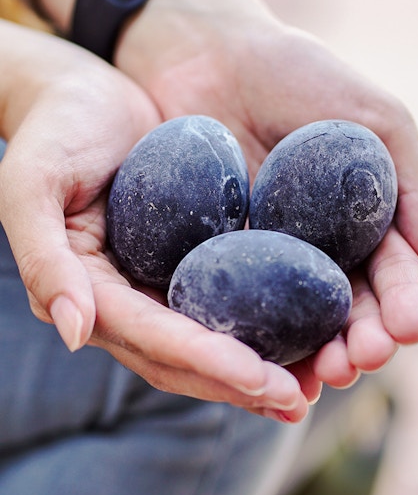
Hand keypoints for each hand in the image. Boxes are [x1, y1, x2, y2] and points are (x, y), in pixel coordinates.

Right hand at [0, 21, 310, 422]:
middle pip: (181, 356)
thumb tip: (73, 332)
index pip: (148, 336)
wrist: (85, 98)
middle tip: (298, 397)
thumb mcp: (30, 184)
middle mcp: (122, 299)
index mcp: (86, 290)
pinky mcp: (183, 257)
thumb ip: (43, 258)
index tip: (261, 376)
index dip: (202, 359)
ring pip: (207, 339)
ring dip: (255, 367)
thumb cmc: (55, 131)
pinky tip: (302, 330)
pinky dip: (259, 321)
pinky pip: (223, 297)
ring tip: (309, 385)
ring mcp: (155, 281)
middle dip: (237, 380)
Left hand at [112, 0, 417, 388]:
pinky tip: (254, 354)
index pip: (387, 273)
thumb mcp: (376, 118)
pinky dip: (247, 329)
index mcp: (360, 216)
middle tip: (359, 361)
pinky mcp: (214, 248)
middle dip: (357, 337)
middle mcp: (316, 241)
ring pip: (291, 313)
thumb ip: (414, 189)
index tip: (405, 330)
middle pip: (342, 304)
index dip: (399, 304)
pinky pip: (232, 295)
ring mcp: (264, 248)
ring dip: (308, 349)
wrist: (211, 53)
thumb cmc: (300, 73)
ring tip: (318, 375)